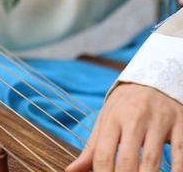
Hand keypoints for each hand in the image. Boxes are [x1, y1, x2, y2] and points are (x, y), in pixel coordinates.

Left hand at [66, 83, 182, 171]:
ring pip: (153, 158)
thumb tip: (71, 171)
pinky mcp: (180, 122)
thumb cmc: (123, 107)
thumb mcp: (104, 121)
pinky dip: (177, 168)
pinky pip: (180, 150)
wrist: (151, 79)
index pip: (103, 154)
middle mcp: (134, 118)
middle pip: (128, 159)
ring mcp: (159, 120)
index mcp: (112, 119)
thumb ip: (91, 148)